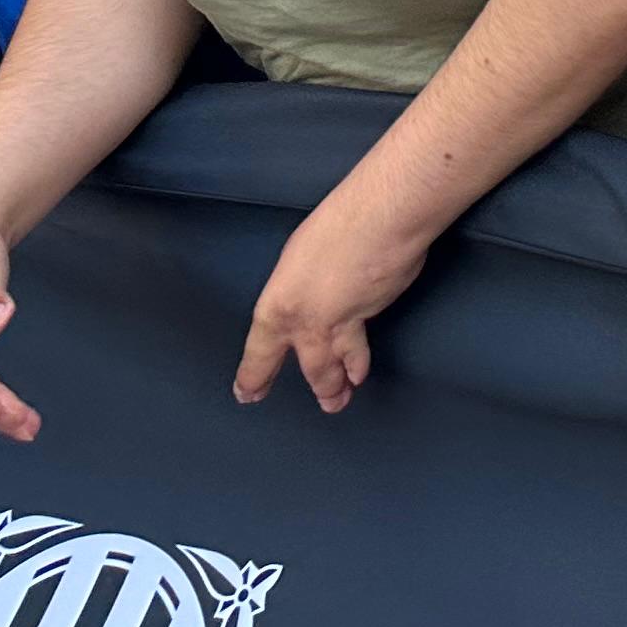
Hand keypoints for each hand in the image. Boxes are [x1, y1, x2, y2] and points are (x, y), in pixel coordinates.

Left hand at [234, 187, 427, 414]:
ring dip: (337, 385)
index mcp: (277, 307)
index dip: (253, 377)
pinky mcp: (370, 317)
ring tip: (338, 398)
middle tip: (313, 404)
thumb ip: (299, 286)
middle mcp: (306, 326)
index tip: (247, 393)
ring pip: (336, 367)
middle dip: (312, 388)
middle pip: (309, 368)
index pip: (259, 353)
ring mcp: (340, 326)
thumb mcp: (297, 258)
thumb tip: (311, 297)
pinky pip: (361, 346)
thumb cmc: (336, 225)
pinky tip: (362, 369)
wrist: (379, 222)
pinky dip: (361, 361)